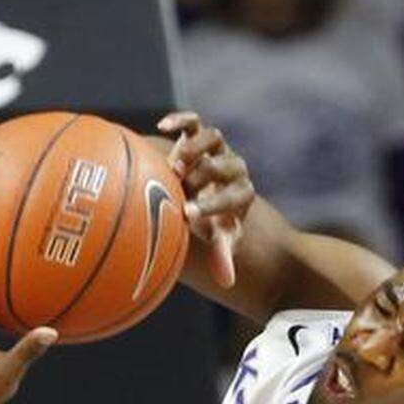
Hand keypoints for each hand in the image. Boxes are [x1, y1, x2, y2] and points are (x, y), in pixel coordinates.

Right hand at [157, 112, 255, 287]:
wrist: (208, 190)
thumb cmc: (213, 219)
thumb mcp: (218, 237)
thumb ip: (222, 255)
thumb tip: (227, 282)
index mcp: (242, 192)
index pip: (235, 196)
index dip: (213, 204)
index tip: (187, 214)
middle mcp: (233, 167)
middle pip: (224, 165)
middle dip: (203, 176)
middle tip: (179, 184)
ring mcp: (218, 148)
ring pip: (213, 137)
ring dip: (194, 149)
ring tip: (172, 164)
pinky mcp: (199, 134)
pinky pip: (193, 122)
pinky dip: (181, 120)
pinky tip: (161, 127)